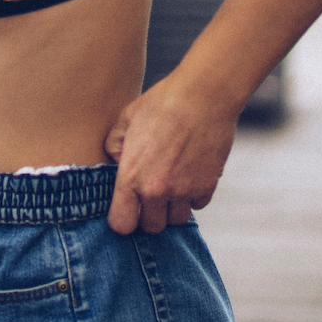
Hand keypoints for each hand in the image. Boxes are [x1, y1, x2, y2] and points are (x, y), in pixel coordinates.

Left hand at [103, 71, 238, 234]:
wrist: (203, 95)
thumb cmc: (161, 103)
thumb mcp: (126, 119)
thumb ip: (114, 146)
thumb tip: (116, 164)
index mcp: (131, 176)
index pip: (122, 224)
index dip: (124, 219)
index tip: (128, 207)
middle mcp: (156, 190)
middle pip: (152, 227)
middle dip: (150, 214)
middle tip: (151, 193)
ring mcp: (184, 191)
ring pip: (177, 219)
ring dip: (173, 207)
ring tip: (171, 182)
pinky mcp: (207, 186)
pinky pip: (197, 205)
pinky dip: (194, 195)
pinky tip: (189, 173)